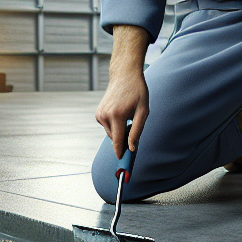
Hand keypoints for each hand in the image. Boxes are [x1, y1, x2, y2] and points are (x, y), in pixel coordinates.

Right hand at [95, 25, 150, 157]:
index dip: (120, 154)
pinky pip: (108, 127)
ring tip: (128, 115)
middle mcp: (105, 116)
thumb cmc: (137, 91)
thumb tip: (132, 148)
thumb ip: (137, 131)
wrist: (124, 75)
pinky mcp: (98, 114)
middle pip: (115, 139)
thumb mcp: (143, 111)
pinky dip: (115, 125)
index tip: (122, 166)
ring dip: (120, 130)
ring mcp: (99, 114)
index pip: (117, 141)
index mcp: (117, 115)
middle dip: (124, 139)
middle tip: (134, 129)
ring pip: (111, 134)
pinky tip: (121, 112)